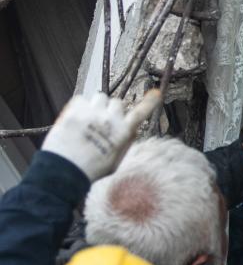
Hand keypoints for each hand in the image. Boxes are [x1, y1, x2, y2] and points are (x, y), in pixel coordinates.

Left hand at [42, 90, 160, 181]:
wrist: (64, 170)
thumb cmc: (91, 169)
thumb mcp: (116, 160)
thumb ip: (124, 143)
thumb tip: (131, 130)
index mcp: (123, 132)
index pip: (140, 112)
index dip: (149, 102)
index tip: (155, 94)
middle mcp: (110, 119)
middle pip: (117, 102)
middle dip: (112, 109)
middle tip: (103, 120)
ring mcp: (92, 113)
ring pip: (100, 97)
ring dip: (97, 105)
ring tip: (89, 118)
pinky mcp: (75, 111)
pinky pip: (81, 99)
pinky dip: (80, 106)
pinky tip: (77, 118)